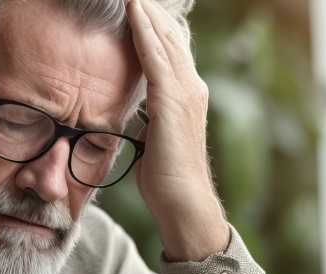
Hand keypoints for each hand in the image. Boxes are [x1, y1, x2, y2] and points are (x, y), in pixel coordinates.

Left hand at [125, 0, 229, 261]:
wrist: (182, 202)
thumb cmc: (165, 180)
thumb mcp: (154, 139)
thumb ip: (149, 119)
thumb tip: (137, 114)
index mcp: (186, 96)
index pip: (169, 50)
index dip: (153, 25)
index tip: (136, 4)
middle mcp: (192, 87)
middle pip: (170, 36)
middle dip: (151, 10)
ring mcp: (186, 91)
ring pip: (164, 38)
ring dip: (146, 11)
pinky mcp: (173, 100)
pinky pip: (155, 55)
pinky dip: (144, 30)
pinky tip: (133, 10)